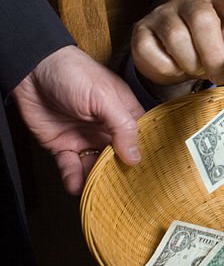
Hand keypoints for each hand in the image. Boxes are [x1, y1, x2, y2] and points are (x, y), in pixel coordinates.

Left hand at [12, 46, 142, 195]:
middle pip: (119, 159)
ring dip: (97, 182)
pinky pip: (71, 168)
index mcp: (123, 113)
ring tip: (100, 195)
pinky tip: (76, 186)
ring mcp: (86, 139)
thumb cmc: (73, 73)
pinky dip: (74, 179)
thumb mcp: (104, 97)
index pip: (140, 140)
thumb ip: (122, 126)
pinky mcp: (64, 147)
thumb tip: (135, 156)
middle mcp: (107, 129)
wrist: (32, 71)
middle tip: (124, 194)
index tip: (149, 179)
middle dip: (120, 176)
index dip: (144, 158)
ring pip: (96, 168)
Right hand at [131, 0, 223, 92]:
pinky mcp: (142, 28)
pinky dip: (166, 69)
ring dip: (190, 63)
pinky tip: (174, 69)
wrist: (178, 58)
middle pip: (203, 18)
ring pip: (176, 36)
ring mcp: (163, 11)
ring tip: (196, 70)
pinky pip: (150, 50)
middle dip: (213, 54)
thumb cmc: (212, 49)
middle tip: (218, 75)